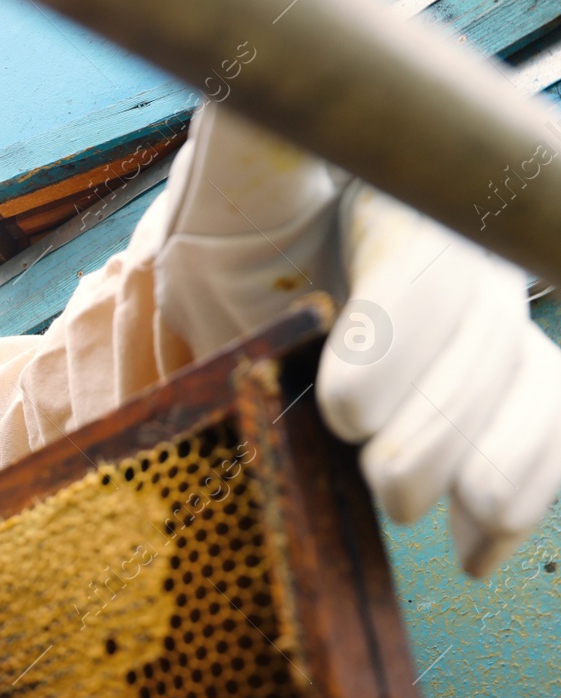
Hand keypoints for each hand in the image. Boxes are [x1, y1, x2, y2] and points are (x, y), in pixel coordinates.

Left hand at [151, 102, 560, 577]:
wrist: (265, 264)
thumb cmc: (247, 215)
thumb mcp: (235, 175)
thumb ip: (259, 139)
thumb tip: (271, 79)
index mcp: (408, 195)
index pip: (424, 262)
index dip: (400, 338)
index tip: (347, 407)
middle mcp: (469, 254)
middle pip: (482, 341)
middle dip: (435, 422)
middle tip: (379, 476)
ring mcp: (493, 321)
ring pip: (526, 389)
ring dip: (495, 465)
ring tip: (443, 519)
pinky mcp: (500, 384)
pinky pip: (544, 432)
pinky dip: (520, 494)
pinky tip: (481, 549)